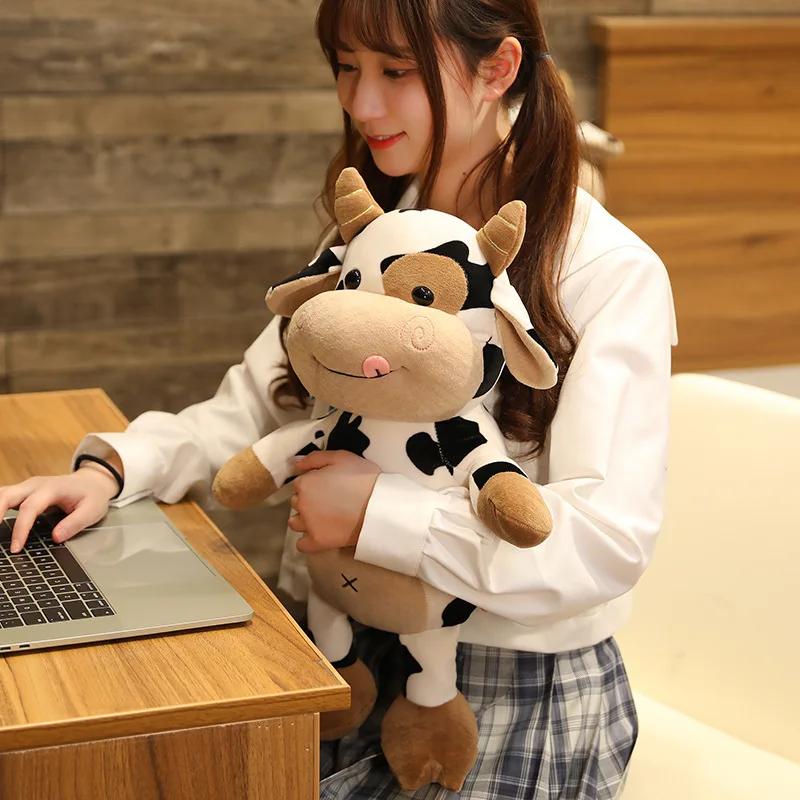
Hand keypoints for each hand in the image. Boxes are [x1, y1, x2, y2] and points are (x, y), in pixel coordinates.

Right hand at [0, 464, 119, 552]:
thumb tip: (56, 537)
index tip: (15, 548)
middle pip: (6, 495)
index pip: (30, 508)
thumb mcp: (92, 510)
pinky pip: (3, 498)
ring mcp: (27, 487)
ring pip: (1, 494)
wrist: (92, 482)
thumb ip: (75, 523)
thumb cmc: (92, 496)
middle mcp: (35, 485)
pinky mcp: (23, 492)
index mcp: (52, 488)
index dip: (21, 529)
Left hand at [289, 450, 380, 553]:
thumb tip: (296, 463)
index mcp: (306, 483)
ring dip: (304, 520)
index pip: (300, 483)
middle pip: (297, 502)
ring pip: (295, 522)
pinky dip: (307, 541)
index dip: (314, 483)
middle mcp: (302, 504)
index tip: (328, 486)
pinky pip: (302, 545)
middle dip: (308, 500)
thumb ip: (315, 457)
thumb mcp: (342, 457)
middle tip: (329, 501)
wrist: (380, 505)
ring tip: (323, 518)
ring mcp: (308, 525)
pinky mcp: (318, 542)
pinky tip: (319, 534)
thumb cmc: (363, 478)